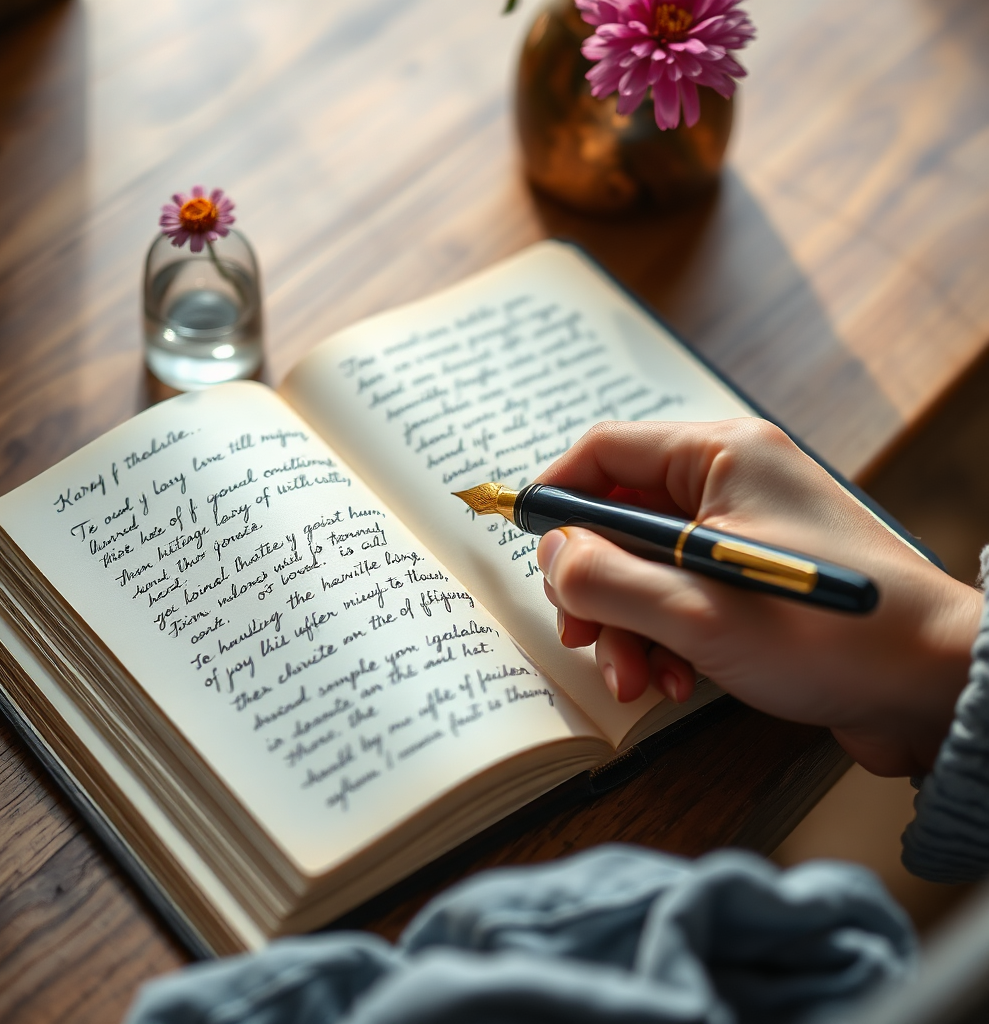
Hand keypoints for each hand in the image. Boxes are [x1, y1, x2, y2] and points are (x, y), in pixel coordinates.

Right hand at [536, 419, 982, 775]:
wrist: (934, 689)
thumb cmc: (829, 637)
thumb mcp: (696, 611)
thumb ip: (606, 578)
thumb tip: (551, 554)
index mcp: (721, 457)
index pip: (606, 451)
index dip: (556, 494)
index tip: (525, 541)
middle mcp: (732, 482)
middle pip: (622, 518)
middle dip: (596, 584)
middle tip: (583, 637)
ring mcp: (745, 532)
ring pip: (648, 564)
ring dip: (629, 623)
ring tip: (638, 679)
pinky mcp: (756, 578)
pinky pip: (683, 593)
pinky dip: (666, 635)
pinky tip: (675, 682)